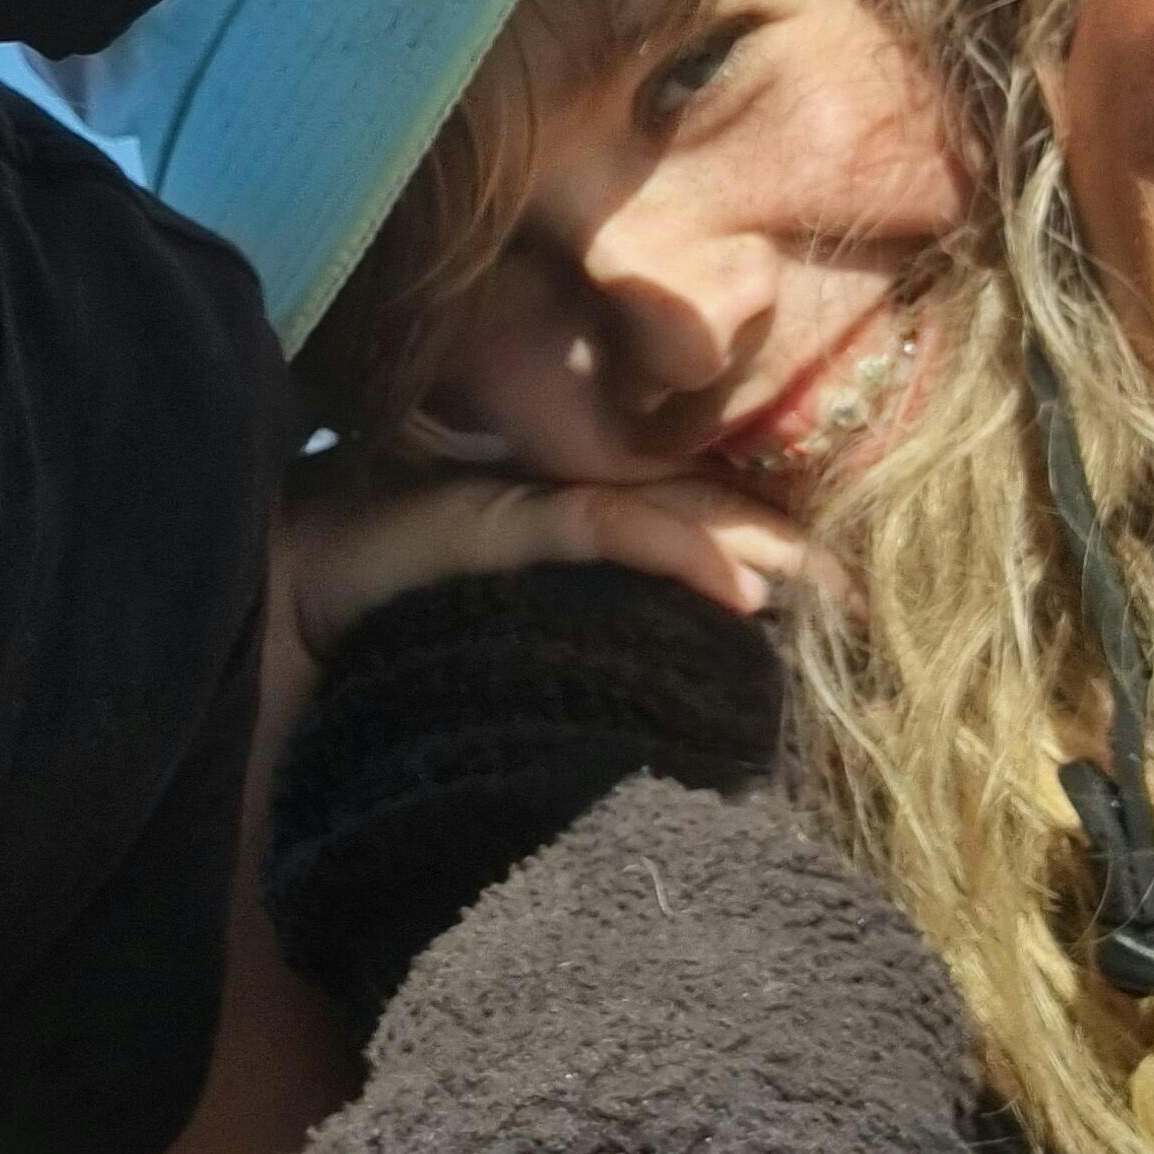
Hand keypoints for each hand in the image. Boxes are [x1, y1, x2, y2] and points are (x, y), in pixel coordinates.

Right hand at [279, 456, 805, 664]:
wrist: (289, 586)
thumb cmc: (396, 609)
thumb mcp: (516, 630)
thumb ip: (588, 624)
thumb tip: (686, 656)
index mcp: (576, 520)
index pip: (697, 524)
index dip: (775, 555)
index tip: (849, 609)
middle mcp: (565, 497)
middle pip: (704, 514)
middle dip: (790, 557)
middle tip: (864, 610)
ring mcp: (534, 501)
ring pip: (671, 514)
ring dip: (756, 551)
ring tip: (826, 593)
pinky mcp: (499, 519)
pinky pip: (602, 528)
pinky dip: (673, 552)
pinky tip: (734, 588)